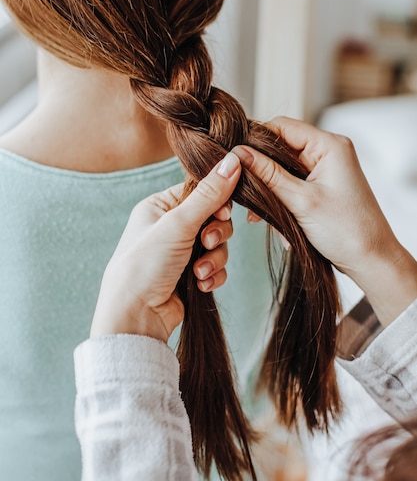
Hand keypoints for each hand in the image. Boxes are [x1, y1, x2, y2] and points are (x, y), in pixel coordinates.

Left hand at [91, 152, 241, 341]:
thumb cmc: (144, 265)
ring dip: (214, 258)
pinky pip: (215, 266)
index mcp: (159, 207)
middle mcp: (169, 228)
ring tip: (200, 271)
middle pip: (213, 218)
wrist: (134, 319)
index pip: (199, 191)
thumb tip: (233, 161)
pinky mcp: (189, 275)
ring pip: (217, 245)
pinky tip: (200, 284)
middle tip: (208, 242)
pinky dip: (212, 274)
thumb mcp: (178, 224)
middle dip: (216, 234)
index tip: (222, 212)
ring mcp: (180, 252)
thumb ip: (209, 195)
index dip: (216, 201)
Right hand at [234, 117, 416, 325]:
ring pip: (283, 168)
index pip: (281, 126)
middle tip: (241, 190)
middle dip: (261, 170)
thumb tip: (238, 154)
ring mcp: (325, 169)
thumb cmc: (347, 231)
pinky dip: (279, 198)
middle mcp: (328, 151)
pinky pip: (292, 183)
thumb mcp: (300, 201)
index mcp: (329, 145)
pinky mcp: (322, 186)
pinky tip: (271, 220)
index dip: (255, 140)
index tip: (235, 158)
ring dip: (268, 188)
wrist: (372, 261)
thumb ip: (267, 174)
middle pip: (280, 147)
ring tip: (256, 214)